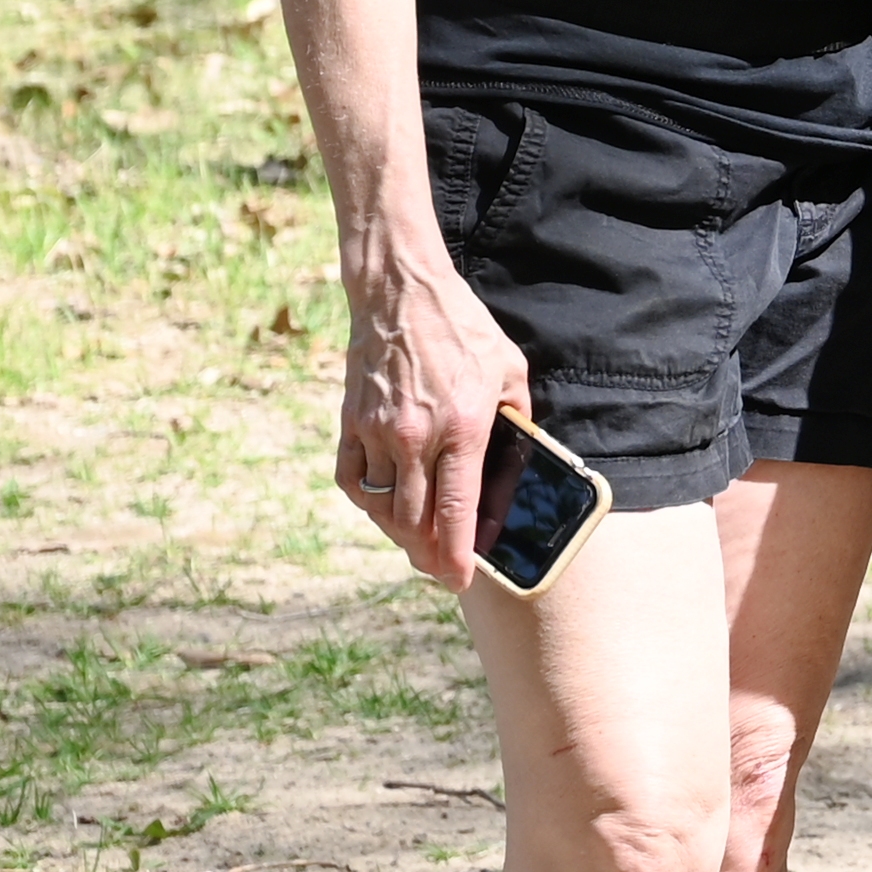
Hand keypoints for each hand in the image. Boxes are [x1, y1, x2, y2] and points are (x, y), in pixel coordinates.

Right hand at [336, 251, 533, 587]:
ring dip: (400, 532)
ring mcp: (377, 431)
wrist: (400, 291)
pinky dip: (369, 502)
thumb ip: (516, 417)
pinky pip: (354, 481)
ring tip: (419, 541)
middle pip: (415, 520)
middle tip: (441, 568)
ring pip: (383, 507)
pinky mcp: (351, 423)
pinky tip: (386, 506)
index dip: (456, 553)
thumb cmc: (461, 328)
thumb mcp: (508, 369)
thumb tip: (520, 454)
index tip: (458, 580)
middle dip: (429, 554)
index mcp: (462, 426)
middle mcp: (415, 436)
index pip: (456, 509)